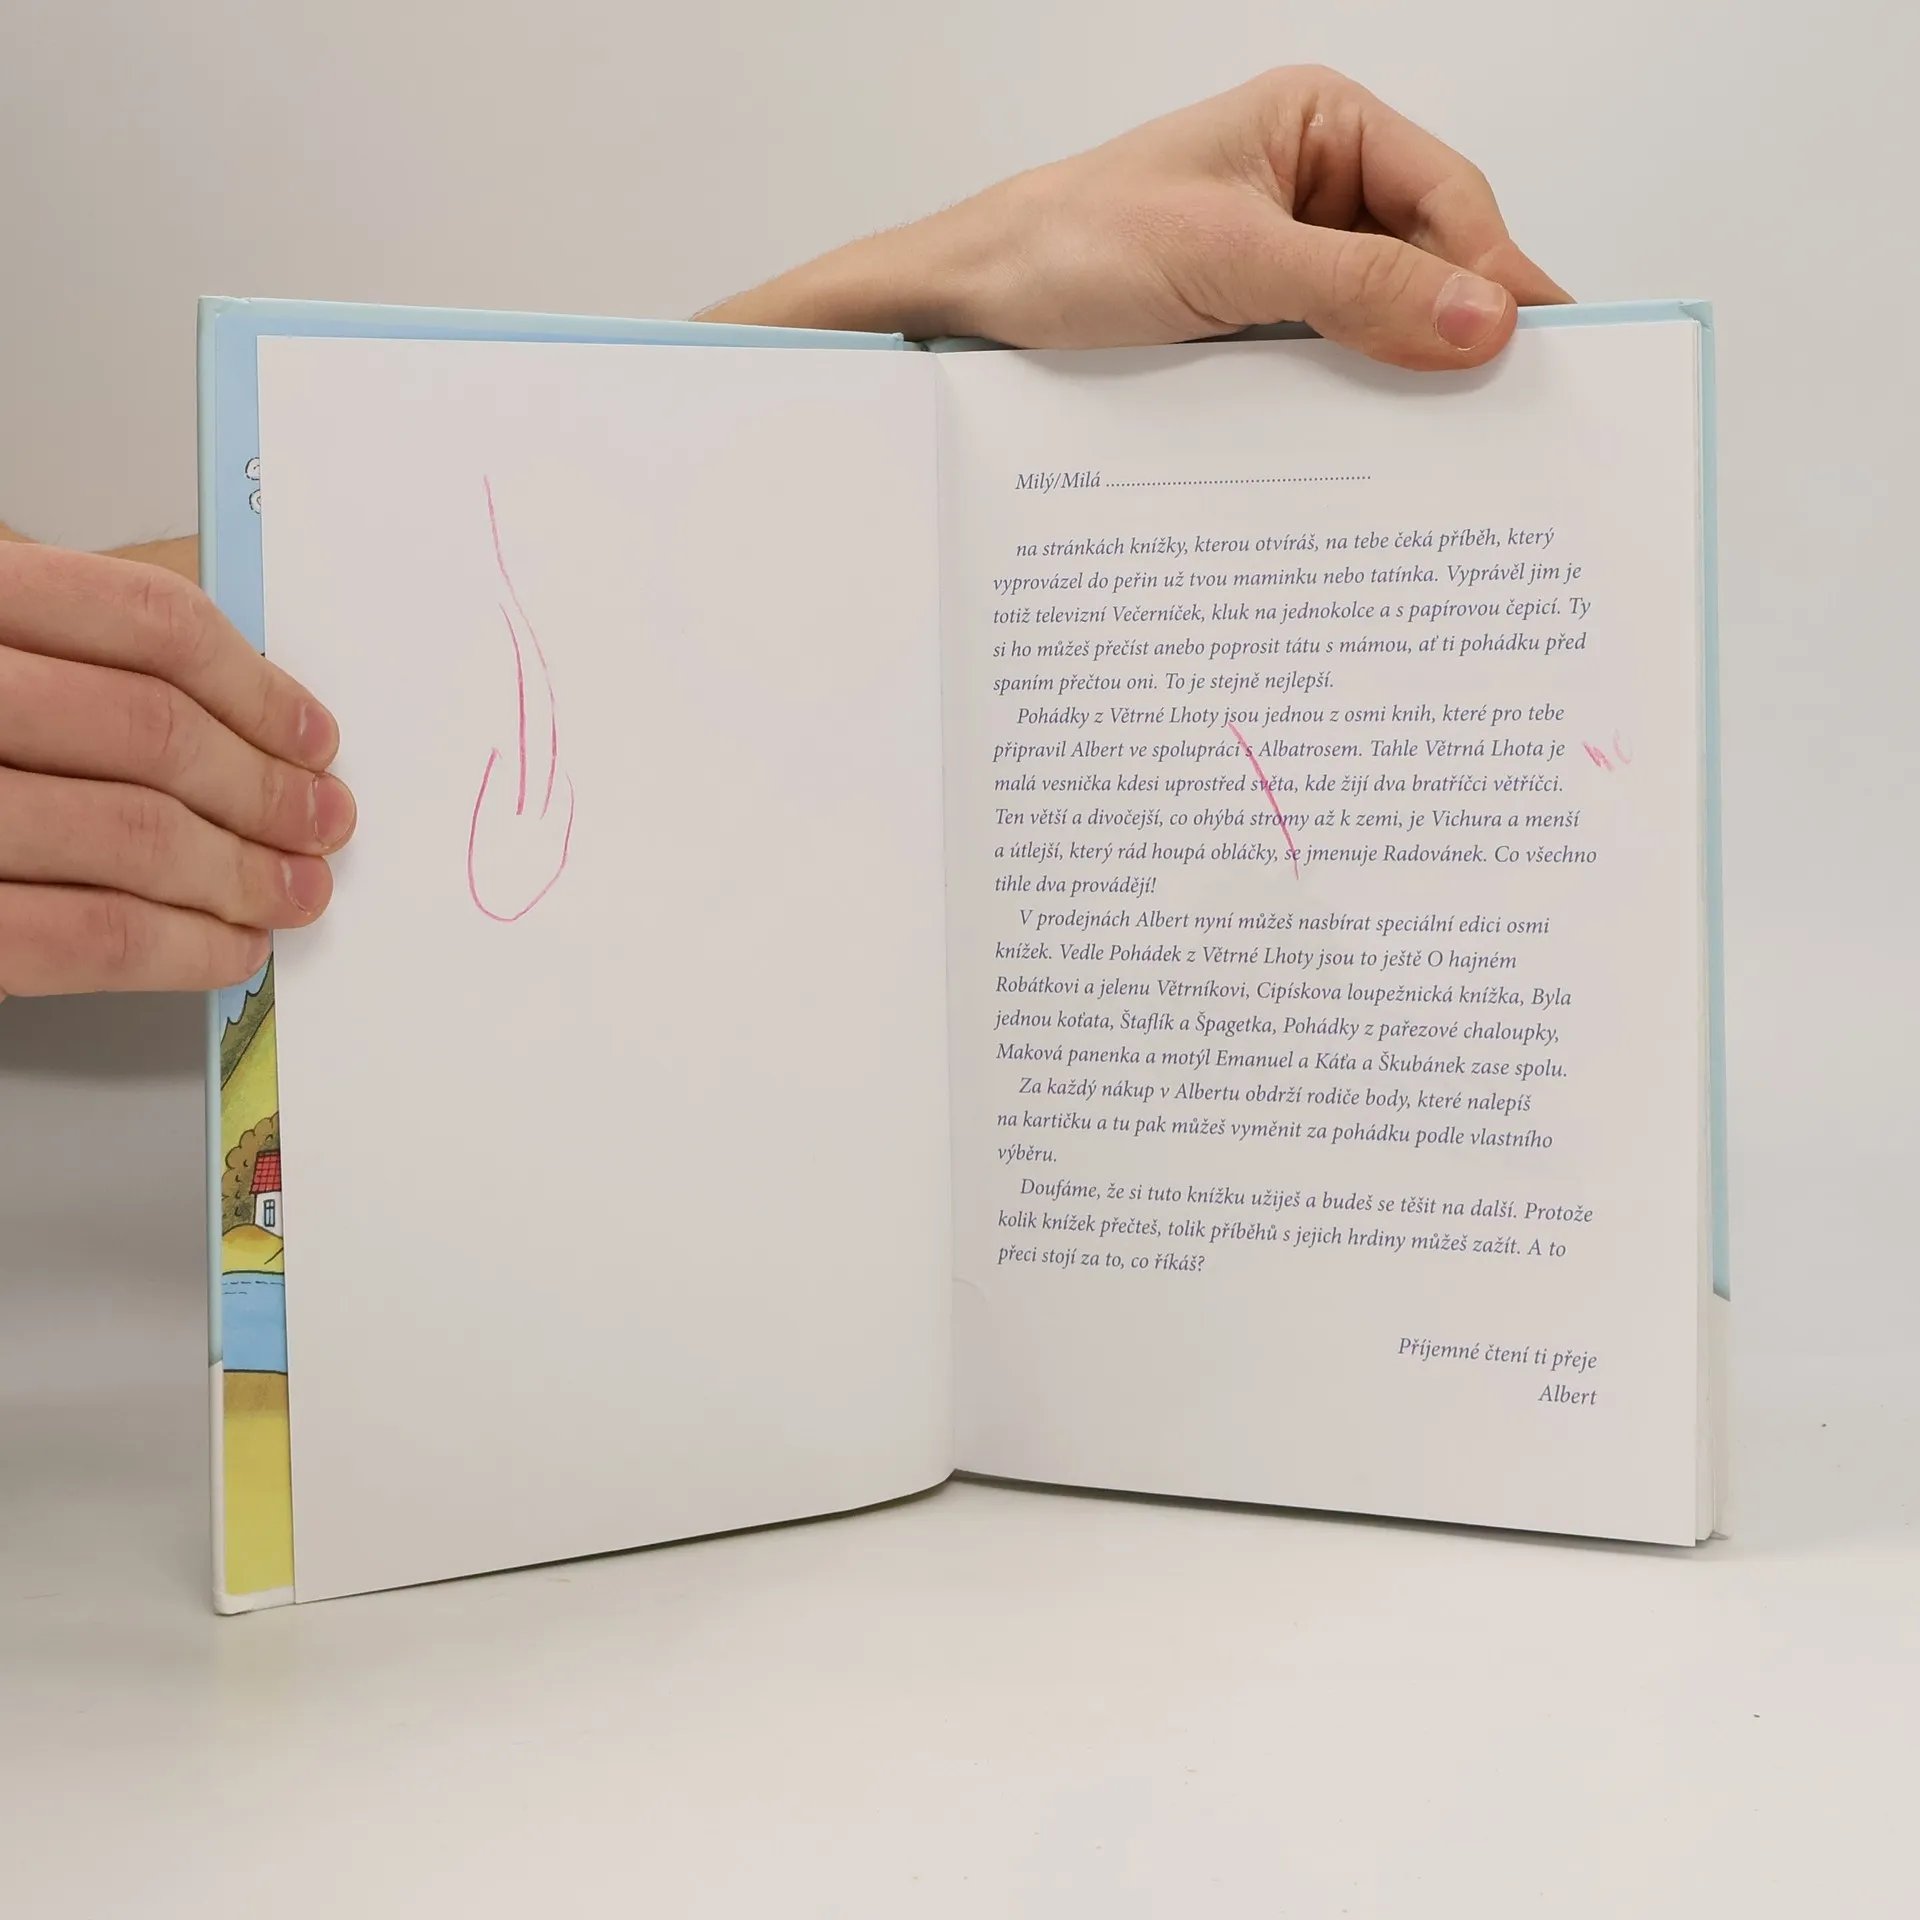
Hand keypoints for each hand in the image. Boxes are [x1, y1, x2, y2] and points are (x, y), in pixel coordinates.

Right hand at [0, 541, 353, 997]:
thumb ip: (73, 650)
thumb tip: (241, 708)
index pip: (146, 624)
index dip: (257, 689)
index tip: (313, 738)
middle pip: (152, 732)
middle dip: (266, 791)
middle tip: (322, 823)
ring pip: (131, 835)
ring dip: (241, 875)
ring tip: (294, 892)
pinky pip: (81, 937)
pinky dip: (177, 949)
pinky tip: (225, 948)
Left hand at [704, 66, 1567, 368]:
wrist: (971, 307)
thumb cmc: (1071, 247)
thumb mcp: (1226, 260)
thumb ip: (1357, 286)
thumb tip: (1481, 319)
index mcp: (1319, 125)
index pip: (1447, 196)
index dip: (1497, 273)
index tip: (1536, 349)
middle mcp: (1313, 185)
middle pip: (1429, 258)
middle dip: (1463, 330)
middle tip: (1518, 413)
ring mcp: (1286, 260)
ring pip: (1384, 316)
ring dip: (1411, 374)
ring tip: (1462, 444)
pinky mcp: (1255, 326)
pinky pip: (1333, 359)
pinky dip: (1359, 399)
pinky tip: (1381, 446)